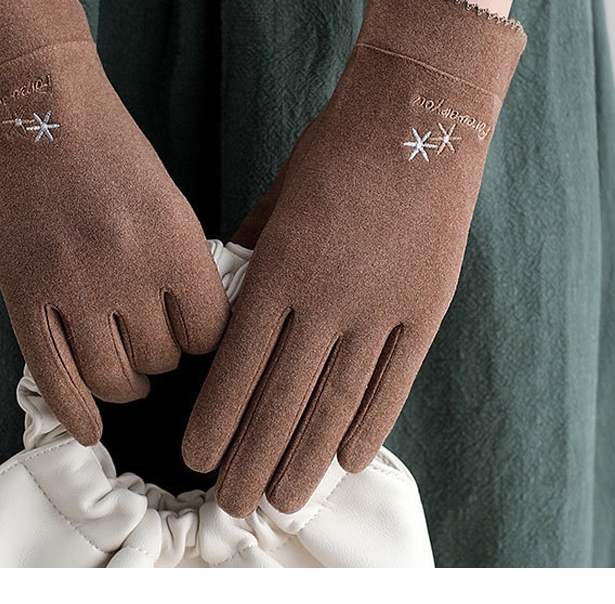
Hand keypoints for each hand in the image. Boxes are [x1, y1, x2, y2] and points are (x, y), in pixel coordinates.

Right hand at [0, 0, 229, 445]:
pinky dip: (77, 411)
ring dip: (129, 384)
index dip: (206, 341)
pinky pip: (56, 377)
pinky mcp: (25, 296)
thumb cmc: (110, 147)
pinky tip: (89, 427)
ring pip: (116, 377)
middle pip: (165, 357)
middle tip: (156, 346)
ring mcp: (73, 287)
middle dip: (166, 358)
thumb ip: (181, 262)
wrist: (35, 108)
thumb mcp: (167, 197)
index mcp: (176, 241)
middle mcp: (130, 270)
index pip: (211, 331)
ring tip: (129, 377)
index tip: (195, 336)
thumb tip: (195, 327)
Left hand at [183, 0, 526, 516]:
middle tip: (229, 503)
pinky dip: (372, 422)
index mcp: (279, 267)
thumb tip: (232, 291)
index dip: (216, 416)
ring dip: (305, 456)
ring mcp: (380, 306)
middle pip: (282, 397)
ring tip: (281, 498)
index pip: (239, 363)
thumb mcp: (277, 197)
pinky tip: (349, 458)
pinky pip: (395, 378)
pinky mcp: (425, 306)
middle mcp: (325, 297)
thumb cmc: (333, 151)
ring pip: (337, 400)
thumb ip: (252, 251)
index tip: (194, 456)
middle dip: (250, 456)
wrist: (413, 117)